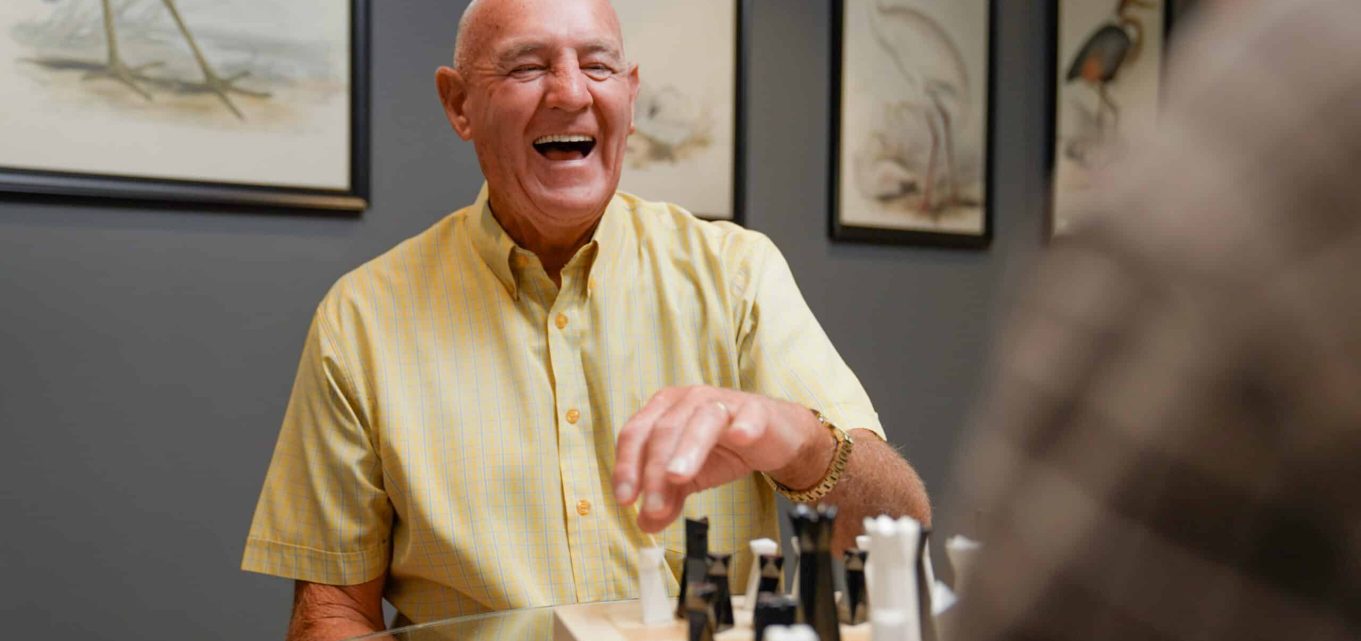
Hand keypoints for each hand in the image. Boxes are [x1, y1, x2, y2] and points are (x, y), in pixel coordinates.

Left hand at [612, 386, 830, 532]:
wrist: (773, 437)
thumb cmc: (724, 448)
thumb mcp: (690, 476)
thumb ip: (667, 497)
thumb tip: (645, 523)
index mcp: (663, 410)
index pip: (635, 434)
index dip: (627, 466)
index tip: (625, 500)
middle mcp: (689, 400)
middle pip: (664, 431)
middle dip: (655, 471)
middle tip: (655, 507)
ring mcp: (723, 402)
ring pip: (700, 421)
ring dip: (687, 449)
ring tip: (677, 477)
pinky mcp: (756, 411)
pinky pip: (749, 416)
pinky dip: (744, 425)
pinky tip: (740, 438)